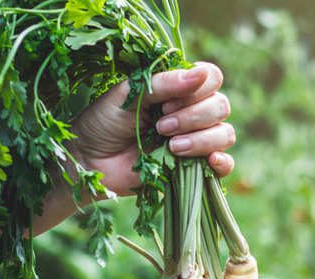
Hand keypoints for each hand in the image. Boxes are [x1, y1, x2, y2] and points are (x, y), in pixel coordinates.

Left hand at [71, 62, 235, 196]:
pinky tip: (209, 162)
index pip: (211, 78)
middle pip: (220, 106)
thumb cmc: (103, 122)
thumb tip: (201, 74)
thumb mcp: (129, 95)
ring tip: (171, 147)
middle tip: (161, 127)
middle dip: (194, 116)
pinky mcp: (194, 169)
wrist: (89, 161)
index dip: (198, 90)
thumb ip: (163, 84)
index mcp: (177, 89)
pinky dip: (223, 162)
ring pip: (224, 133)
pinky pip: (225, 164)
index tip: (166, 103)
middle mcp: (191, 112)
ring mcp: (194, 140)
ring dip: (202, 139)